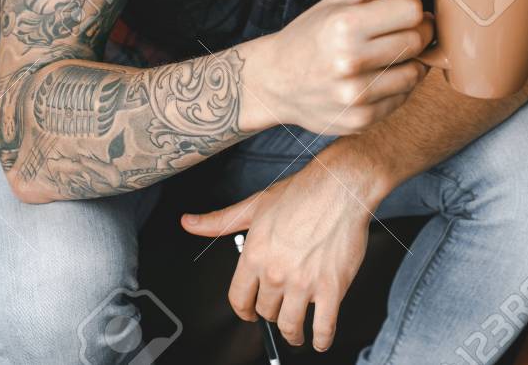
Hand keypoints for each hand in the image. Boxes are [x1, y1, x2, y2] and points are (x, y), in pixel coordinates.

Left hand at [181, 161, 370, 351]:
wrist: (339, 188)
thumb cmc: (301, 193)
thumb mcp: (254, 205)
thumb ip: (219, 221)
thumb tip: (189, 222)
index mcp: (254, 255)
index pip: (239, 298)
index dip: (243, 310)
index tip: (249, 313)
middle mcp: (276, 273)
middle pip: (265, 311)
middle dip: (271, 313)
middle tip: (278, 310)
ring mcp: (304, 284)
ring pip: (290, 325)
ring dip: (292, 335)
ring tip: (296, 335)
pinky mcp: (332, 289)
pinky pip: (323, 327)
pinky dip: (321, 339)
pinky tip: (320, 339)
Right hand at [250, 0, 433, 133]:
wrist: (274, 82)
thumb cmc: (312, 33)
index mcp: (344, 25)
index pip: (412, 11)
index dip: (410, 8)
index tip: (397, 11)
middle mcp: (349, 62)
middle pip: (417, 41)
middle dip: (414, 33)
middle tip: (394, 32)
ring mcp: (355, 96)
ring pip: (416, 73)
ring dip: (408, 63)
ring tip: (383, 55)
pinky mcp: (360, 120)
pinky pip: (403, 99)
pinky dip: (396, 88)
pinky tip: (374, 78)